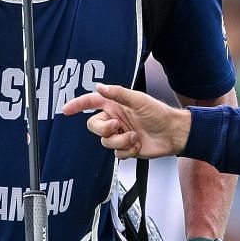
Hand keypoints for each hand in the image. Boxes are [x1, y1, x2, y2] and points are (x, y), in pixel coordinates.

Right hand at [60, 82, 190, 158]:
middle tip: (116, 126)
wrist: (173, 133)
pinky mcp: (126, 148)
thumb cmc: (158, 113)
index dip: (77, 105)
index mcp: (115, 105)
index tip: (66, 110)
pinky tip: (138, 145)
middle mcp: (114, 119)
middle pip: (93, 126)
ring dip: (120, 141)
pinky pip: (117, 154)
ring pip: (106, 142)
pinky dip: (128, 150)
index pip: (91, 103)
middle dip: (103, 129)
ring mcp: (120, 134)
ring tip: (135, 137)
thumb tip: (99, 86)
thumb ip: (118, 93)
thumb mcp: (138, 100)